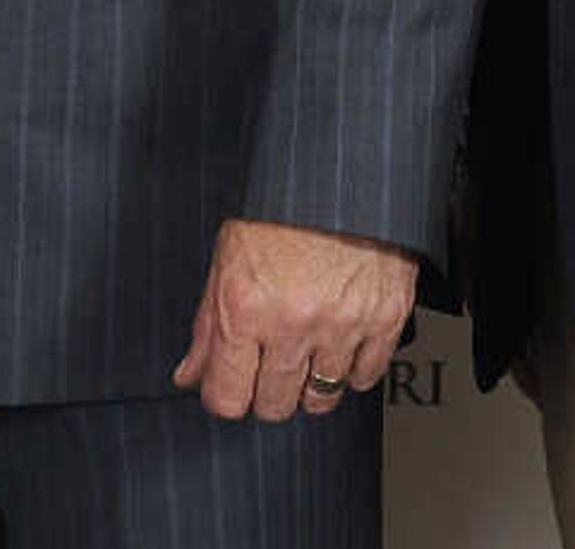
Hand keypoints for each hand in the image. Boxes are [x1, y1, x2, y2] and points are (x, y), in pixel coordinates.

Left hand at [170, 217, 415, 423]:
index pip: (227, 398)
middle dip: (265, 391)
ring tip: (305, 353)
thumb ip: (208, 324)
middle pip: (273, 405)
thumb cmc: (282, 206)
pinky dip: (352, 368)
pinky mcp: (384, 319)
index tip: (231, 386)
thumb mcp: (228, 255)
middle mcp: (293, 320)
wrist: (342, 169)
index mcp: (246, 305)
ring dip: (309, 384)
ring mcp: (343, 324)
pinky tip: (340, 343)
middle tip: (267, 364)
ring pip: (321, 397)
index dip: (225, 396)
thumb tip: (190, 374)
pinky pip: (365, 378)